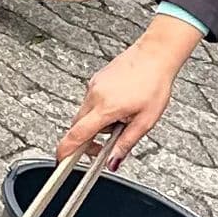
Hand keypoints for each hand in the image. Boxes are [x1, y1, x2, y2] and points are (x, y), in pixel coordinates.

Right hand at [57, 13, 200, 161]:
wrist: (156, 54)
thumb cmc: (154, 83)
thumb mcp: (146, 121)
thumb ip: (126, 143)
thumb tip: (113, 161)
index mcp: (106, 107)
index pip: (77, 135)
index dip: (66, 151)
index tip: (61, 161)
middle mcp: (95, 95)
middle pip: (77, 126)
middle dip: (86, 140)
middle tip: (103, 147)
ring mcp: (93, 85)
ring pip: (84, 114)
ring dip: (95, 124)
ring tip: (121, 119)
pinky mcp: (96, 79)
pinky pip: (90, 102)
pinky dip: (99, 110)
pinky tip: (119, 106)